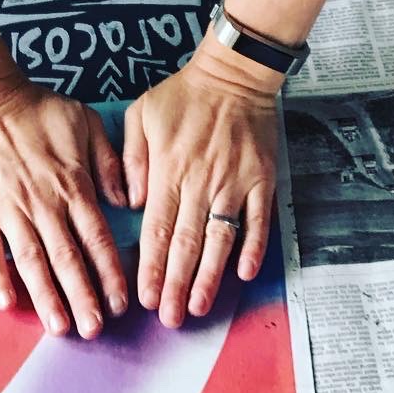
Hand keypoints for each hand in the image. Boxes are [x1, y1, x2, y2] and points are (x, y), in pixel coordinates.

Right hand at [0, 74, 128, 338]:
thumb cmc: (39, 109)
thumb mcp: (86, 121)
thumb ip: (109, 161)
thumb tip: (125, 200)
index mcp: (73, 184)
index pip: (96, 238)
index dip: (109, 273)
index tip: (120, 304)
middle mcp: (44, 203)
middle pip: (66, 258)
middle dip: (82, 297)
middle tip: (93, 331)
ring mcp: (10, 209)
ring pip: (31, 261)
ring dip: (46, 296)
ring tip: (59, 326)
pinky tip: (7, 302)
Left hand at [123, 48, 279, 326]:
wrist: (234, 74)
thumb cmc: (184, 95)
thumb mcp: (143, 114)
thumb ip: (131, 159)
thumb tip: (132, 202)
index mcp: (169, 168)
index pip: (157, 228)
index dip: (152, 266)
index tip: (145, 297)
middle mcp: (201, 180)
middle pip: (186, 243)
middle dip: (177, 285)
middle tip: (170, 318)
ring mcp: (234, 182)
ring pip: (220, 239)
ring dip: (209, 277)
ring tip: (199, 307)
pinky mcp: (261, 180)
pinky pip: (258, 222)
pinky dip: (253, 249)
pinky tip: (244, 274)